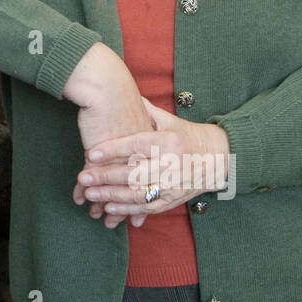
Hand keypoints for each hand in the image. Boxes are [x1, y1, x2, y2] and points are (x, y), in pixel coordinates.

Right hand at [63, 44, 151, 224]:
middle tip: (115, 222)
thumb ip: (146, 127)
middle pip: (132, 189)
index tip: (138, 216)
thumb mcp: (141, 113)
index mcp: (153, 147)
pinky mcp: (99, 153)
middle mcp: (139, 156)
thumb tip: (148, 131)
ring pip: (112, 188)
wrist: (105, 85)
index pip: (150, 181)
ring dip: (102, 202)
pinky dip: (84, 190)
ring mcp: (119, 156)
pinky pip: (92, 177)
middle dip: (122, 208)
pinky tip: (79, 198)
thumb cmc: (119, 96)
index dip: (143, 199)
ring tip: (94, 214)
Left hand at [75, 97, 231, 227]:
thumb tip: (125, 92)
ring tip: (89, 194)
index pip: (136, 145)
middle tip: (82, 177)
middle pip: (134, 172)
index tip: (90, 153)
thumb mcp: (169, 120)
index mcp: (168, 141)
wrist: (218, 158)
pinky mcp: (173, 200)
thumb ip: (146, 110)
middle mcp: (172, 164)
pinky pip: (147, 207)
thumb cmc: (187, 136)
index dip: (112, 150)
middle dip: (106, 177)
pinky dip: (127, 209)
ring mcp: (173, 185)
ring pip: (138, 193)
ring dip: (111, 196)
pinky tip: (109, 208)